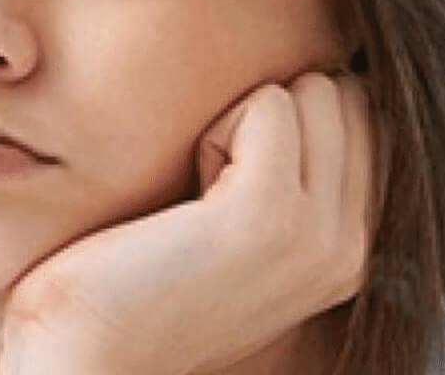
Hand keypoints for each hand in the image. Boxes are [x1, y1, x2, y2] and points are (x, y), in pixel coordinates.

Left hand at [0, 73, 376, 374]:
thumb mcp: (223, 231)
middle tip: (201, 186)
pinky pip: (271, 107)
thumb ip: (276, 181)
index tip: (218, 182)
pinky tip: (183, 192)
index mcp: (345, 251)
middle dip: (264, 114)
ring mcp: (317, 235)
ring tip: (192, 192)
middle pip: (340, 100)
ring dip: (236, 120)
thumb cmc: (127, 281)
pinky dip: (213, 129)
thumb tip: (285, 95)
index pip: (358, 122)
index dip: (279, 124)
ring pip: (310, 96)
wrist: (86, 350)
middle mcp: (347, 248)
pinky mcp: (270, 216)